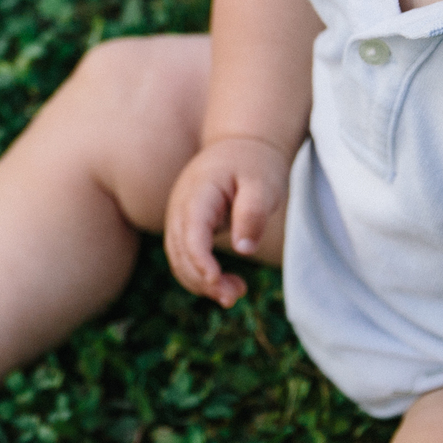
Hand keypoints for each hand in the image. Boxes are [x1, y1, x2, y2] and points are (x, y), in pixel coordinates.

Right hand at [163, 135, 290, 306]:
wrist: (242, 146)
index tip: (216, 280)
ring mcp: (178, 218)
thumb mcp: (263, 183)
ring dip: (201, 283)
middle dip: (203, 280)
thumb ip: (252, 213)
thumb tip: (243, 249)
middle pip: (180, 251)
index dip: (200, 259)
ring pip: (178, 259)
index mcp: (198, 193)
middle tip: (235, 296)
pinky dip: (200, 276)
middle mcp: (179, 207)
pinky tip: (225, 284)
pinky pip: (184, 258)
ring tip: (235, 294)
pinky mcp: (185, 228)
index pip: (191, 232)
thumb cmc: (255, 164)